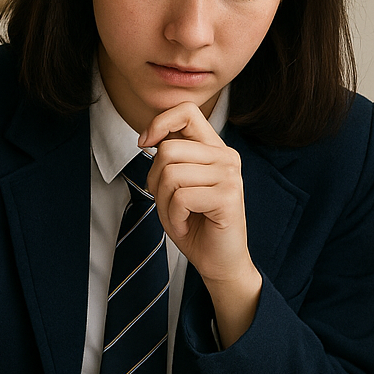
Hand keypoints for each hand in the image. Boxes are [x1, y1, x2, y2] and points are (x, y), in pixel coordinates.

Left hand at [142, 102, 261, 345]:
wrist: (219, 262)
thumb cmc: (196, 225)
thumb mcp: (176, 185)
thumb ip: (170, 157)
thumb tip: (147, 139)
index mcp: (215, 149)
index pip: (186, 111)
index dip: (159, 123)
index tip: (144, 144)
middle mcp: (226, 157)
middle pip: (167, 150)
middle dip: (155, 181)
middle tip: (168, 203)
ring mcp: (229, 175)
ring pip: (171, 174)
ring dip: (165, 203)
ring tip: (180, 216)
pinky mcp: (227, 196)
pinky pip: (181, 197)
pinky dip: (175, 217)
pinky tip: (188, 225)